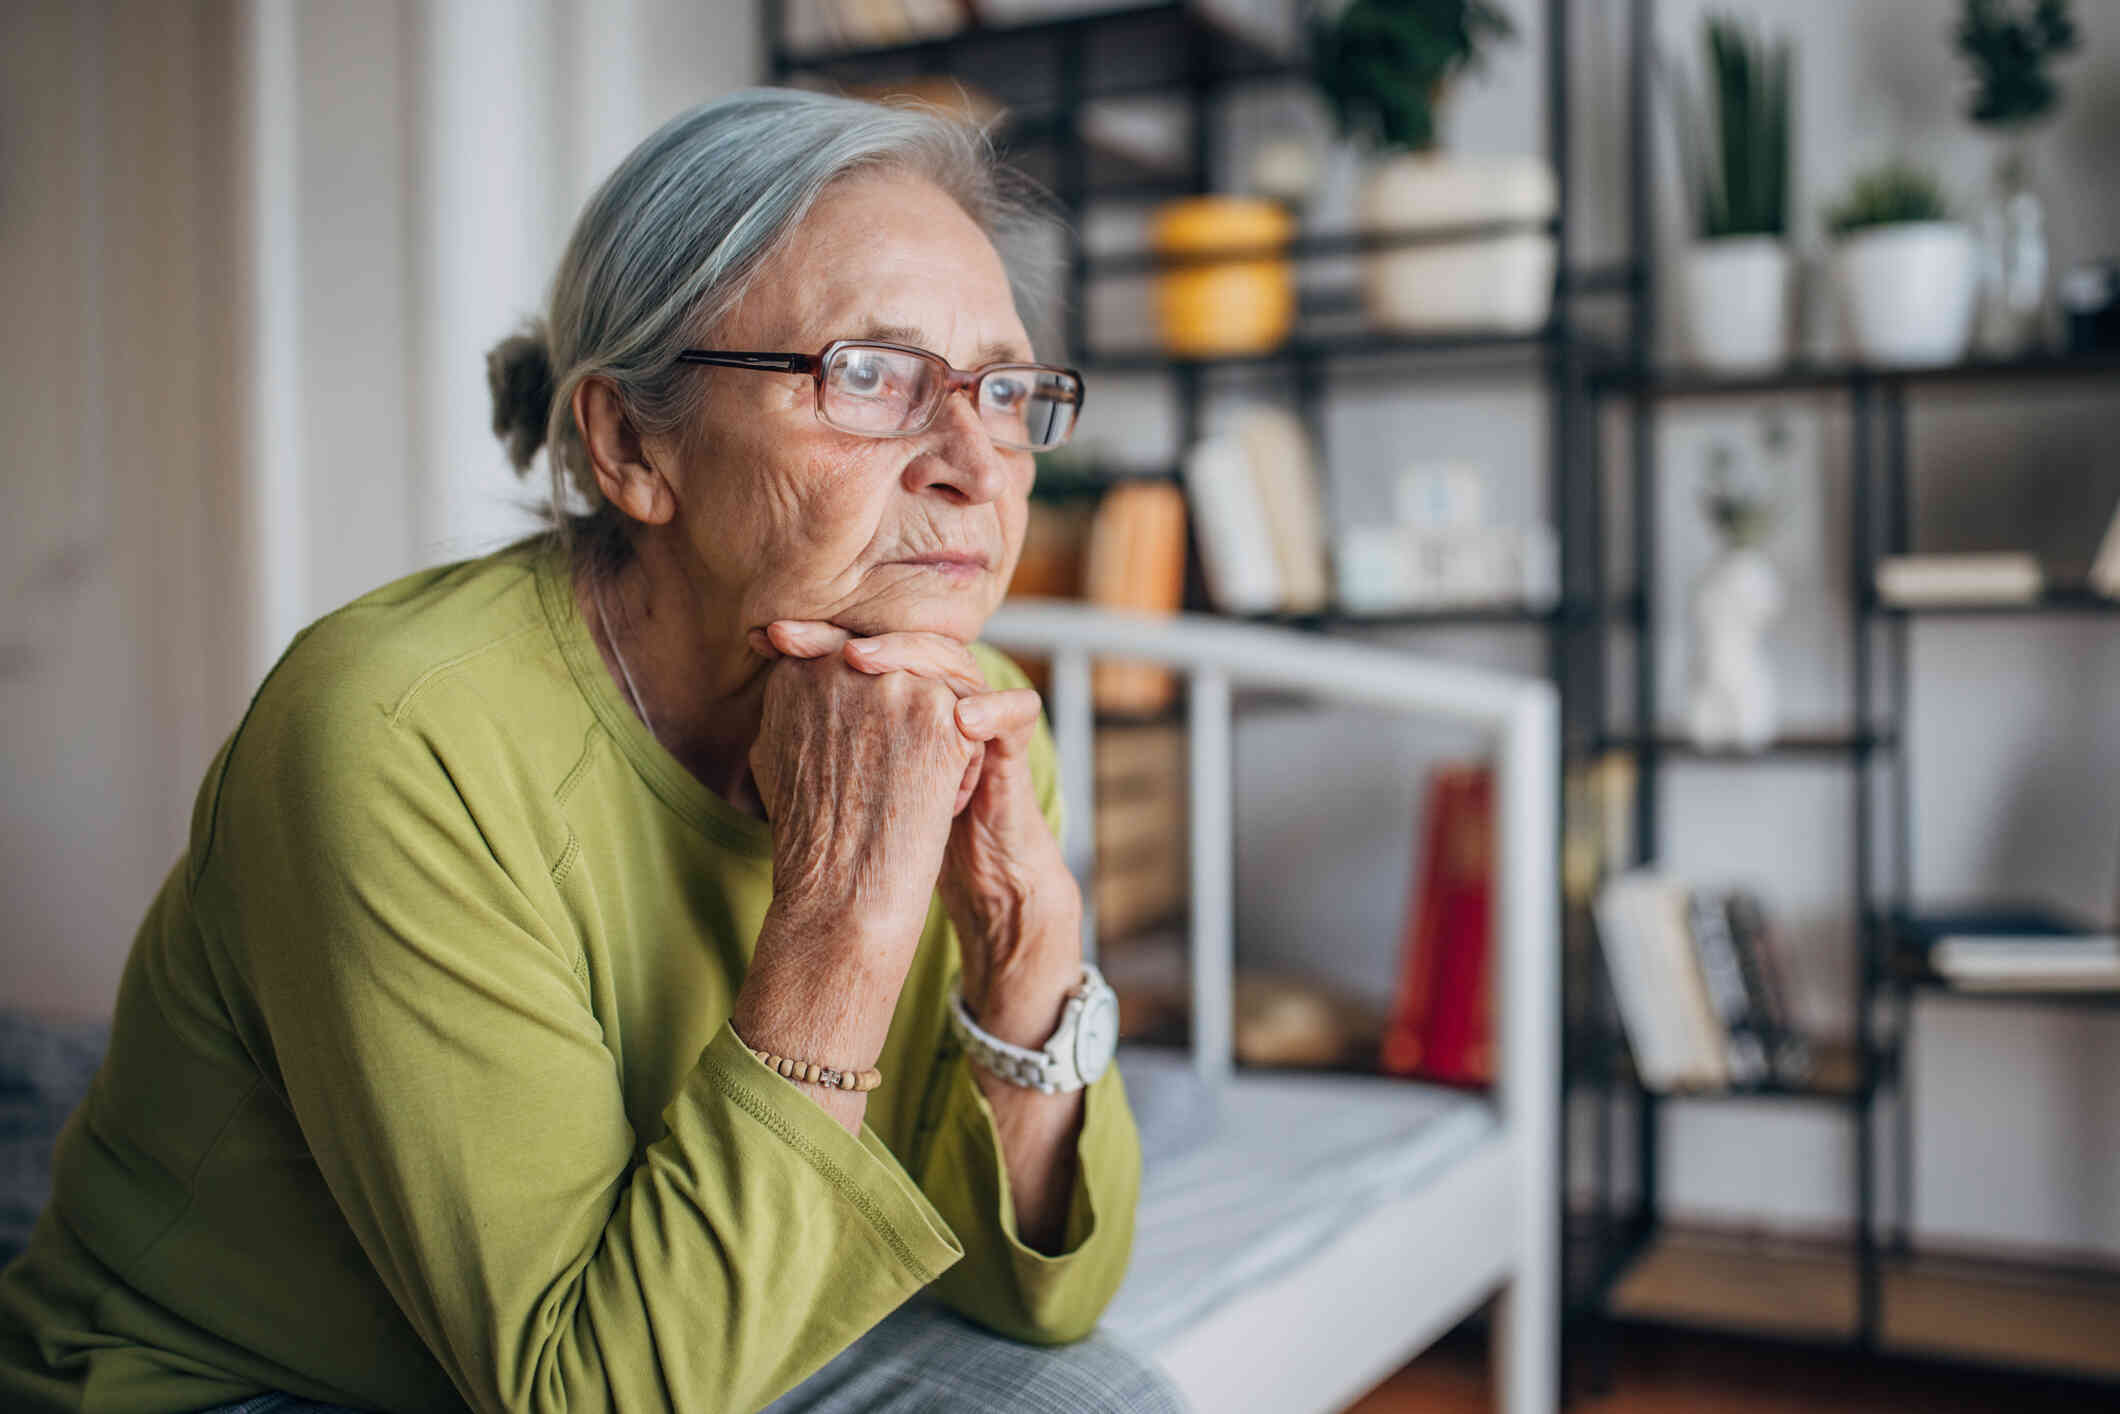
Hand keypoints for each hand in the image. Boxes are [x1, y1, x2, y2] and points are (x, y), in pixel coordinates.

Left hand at [751, 621, 1082, 1013]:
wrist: (966, 866)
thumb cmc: (899, 823)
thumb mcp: (850, 773)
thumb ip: (819, 734)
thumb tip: (764, 692)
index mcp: (899, 689)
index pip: (859, 643)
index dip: (815, 636)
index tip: (764, 638)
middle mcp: (939, 689)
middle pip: (903, 638)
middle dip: (852, 635)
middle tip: (800, 640)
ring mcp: (978, 710)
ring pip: (956, 659)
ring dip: (910, 655)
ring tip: (862, 662)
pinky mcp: (1011, 744)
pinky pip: (1014, 710)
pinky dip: (991, 709)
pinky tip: (959, 719)